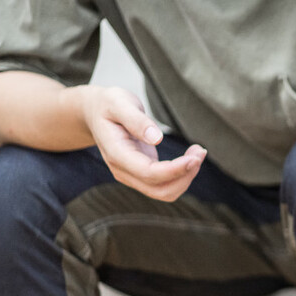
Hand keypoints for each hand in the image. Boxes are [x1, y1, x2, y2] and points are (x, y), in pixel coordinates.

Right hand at [80, 86, 205, 200]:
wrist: (95, 113)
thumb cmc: (108, 105)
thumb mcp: (118, 102)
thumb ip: (136, 120)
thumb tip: (156, 138)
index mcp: (116, 154)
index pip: (149, 173)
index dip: (175, 170)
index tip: (195, 157)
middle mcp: (123, 171)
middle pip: (161, 190)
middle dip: (185, 175)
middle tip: (200, 151)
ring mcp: (132, 176)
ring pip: (165, 192)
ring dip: (186, 177)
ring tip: (198, 152)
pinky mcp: (142, 175)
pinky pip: (166, 185)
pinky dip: (182, 175)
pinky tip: (190, 157)